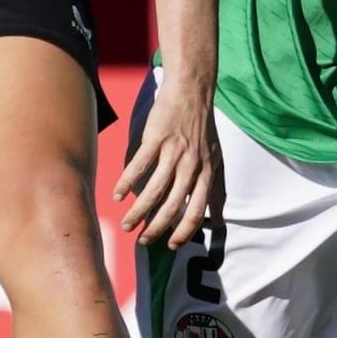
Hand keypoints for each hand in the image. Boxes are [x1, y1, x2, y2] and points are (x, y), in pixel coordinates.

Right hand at [113, 79, 222, 248]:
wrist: (192, 93)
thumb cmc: (203, 128)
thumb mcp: (216, 160)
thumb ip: (217, 191)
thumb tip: (220, 222)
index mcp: (206, 172)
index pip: (196, 210)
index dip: (184, 231)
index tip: (171, 245)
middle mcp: (191, 165)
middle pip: (172, 204)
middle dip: (156, 227)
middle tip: (143, 241)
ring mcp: (172, 152)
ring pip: (153, 189)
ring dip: (138, 210)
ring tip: (126, 224)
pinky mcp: (155, 138)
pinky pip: (139, 165)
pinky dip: (126, 182)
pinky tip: (116, 195)